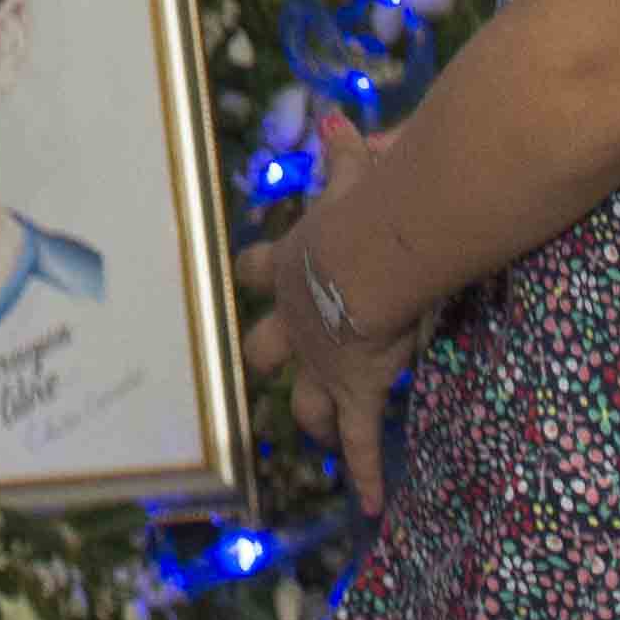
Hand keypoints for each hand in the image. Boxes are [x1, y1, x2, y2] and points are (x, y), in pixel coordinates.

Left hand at [231, 114, 427, 499]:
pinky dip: (367, 473)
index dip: (254, 272)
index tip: (250, 276)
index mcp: (288, 265)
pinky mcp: (354, 393)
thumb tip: (331, 115)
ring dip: (313, 416)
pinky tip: (370, 505)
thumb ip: (343, 150)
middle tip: (267, 367)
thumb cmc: (362, 209)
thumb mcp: (351, 174)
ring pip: (307, 402)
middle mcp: (295, 321)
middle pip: (264, 350)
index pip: (257, 268)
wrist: (368, 258)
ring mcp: (322, 363)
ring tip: (319, 432)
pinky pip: (362, 442)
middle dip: (266, 358)